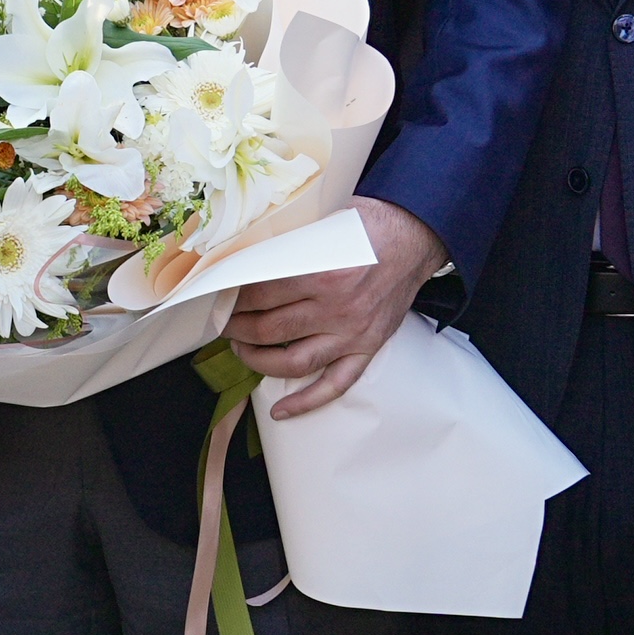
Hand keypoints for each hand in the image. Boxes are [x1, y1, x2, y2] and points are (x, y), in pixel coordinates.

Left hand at [229, 199, 441, 418]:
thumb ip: (290, 243)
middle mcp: (337, 308)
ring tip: (241, 350)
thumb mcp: (325, 223)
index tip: (217, 297)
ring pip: (294, 362)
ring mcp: (352, 333)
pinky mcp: (368, 347)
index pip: (262, 294)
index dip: (233, 298)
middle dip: (237, 328)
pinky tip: (282, 411)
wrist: (416, 236)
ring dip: (259, 361)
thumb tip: (244, 256)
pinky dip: (307, 401)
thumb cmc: (369, 225)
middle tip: (221, 323)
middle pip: (271, 330)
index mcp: (323, 273)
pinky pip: (335, 385)